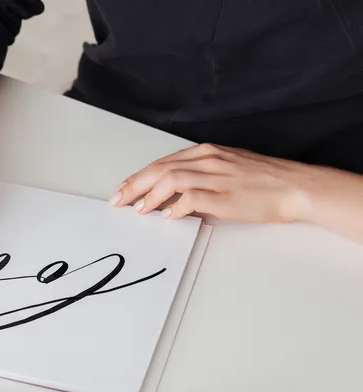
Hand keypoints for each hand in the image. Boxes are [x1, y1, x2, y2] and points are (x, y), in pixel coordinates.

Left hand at [110, 143, 315, 222]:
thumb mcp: (227, 170)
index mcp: (207, 152)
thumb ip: (200, 178)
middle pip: (160, 169)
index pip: (163, 162)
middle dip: (134, 185)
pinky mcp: (225, 195)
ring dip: (150, 196)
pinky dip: (175, 206)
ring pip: (171, 179)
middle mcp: (208, 160)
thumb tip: (173, 196)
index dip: (139, 176)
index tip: (124, 189)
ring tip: (138, 209)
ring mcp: (216, 176)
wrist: (296, 186)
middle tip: (118, 200)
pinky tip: (166, 215)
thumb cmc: (264, 180)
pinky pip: (191, 197)